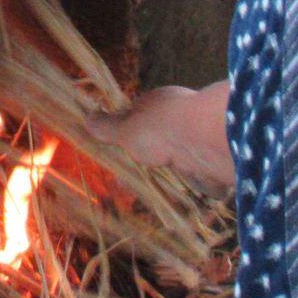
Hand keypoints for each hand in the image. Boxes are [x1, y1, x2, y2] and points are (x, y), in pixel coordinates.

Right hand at [85, 80, 234, 192]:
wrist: (203, 141)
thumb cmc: (159, 127)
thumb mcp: (126, 128)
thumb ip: (108, 127)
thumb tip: (86, 118)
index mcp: (159, 102)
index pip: (141, 115)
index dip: (130, 132)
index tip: (119, 151)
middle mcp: (180, 116)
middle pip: (160, 137)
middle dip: (149, 155)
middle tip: (133, 176)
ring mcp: (197, 137)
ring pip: (179, 156)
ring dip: (169, 171)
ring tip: (153, 188)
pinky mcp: (212, 159)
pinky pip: (198, 174)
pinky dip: (190, 183)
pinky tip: (179, 194)